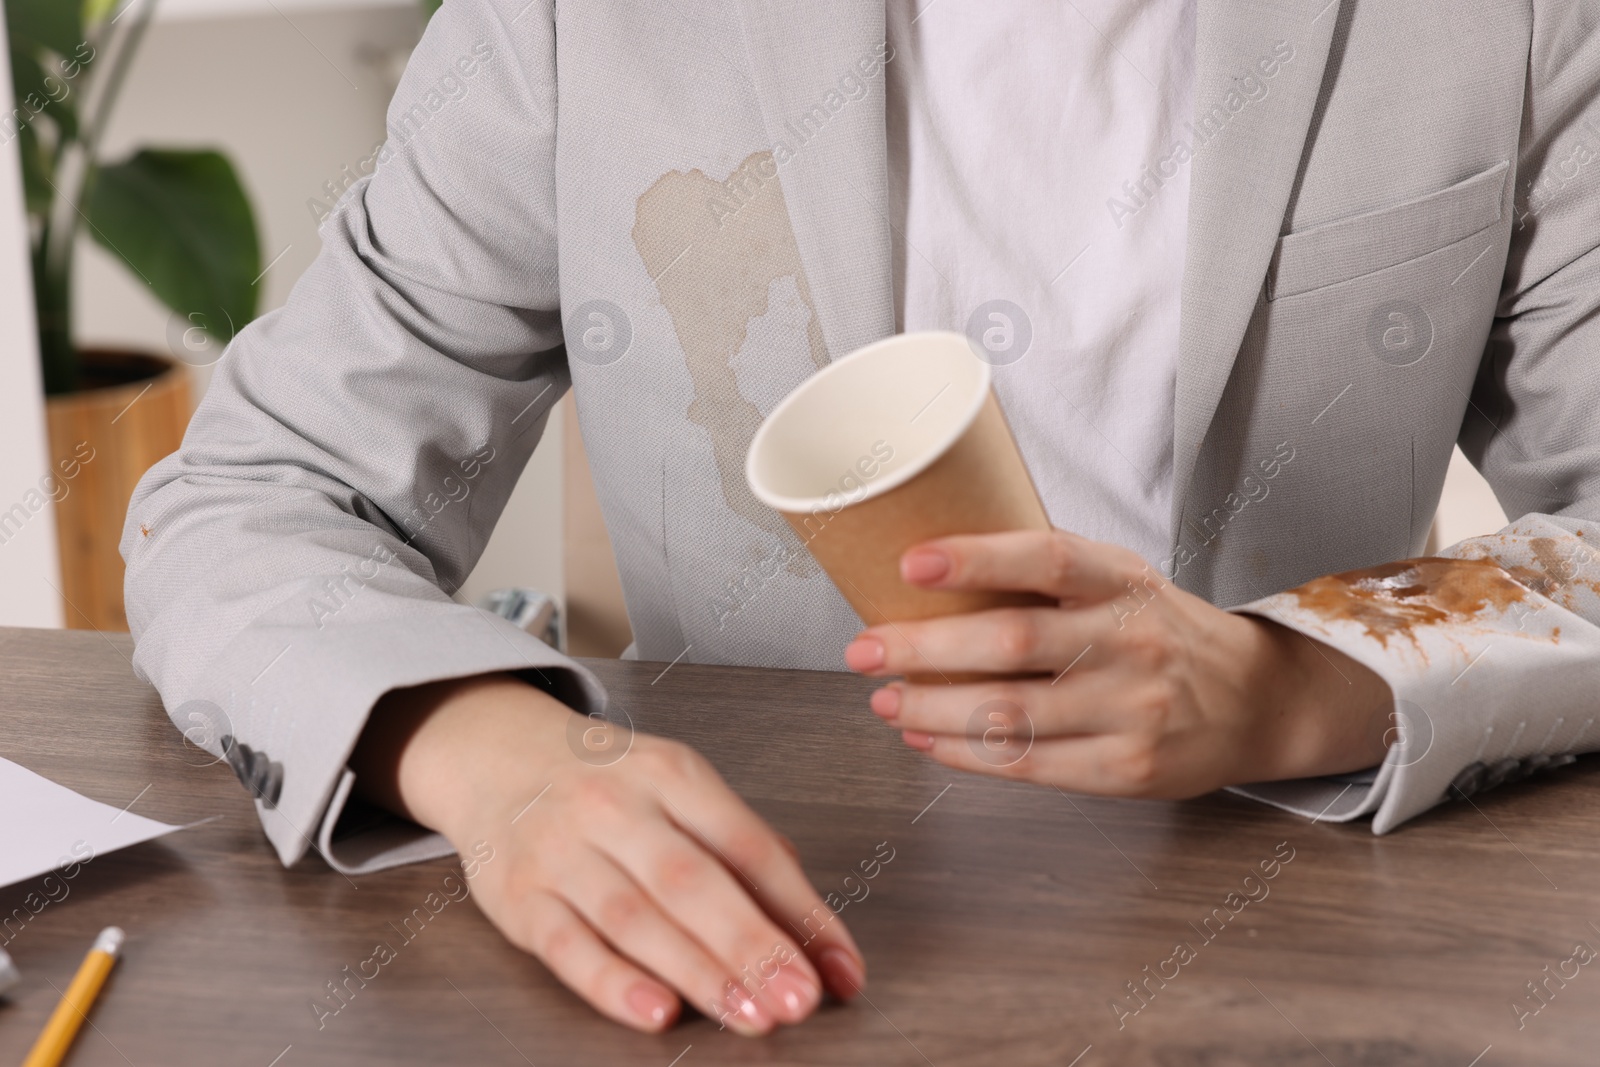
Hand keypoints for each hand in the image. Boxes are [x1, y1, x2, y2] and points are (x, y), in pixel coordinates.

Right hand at [351, 674, 864, 1034]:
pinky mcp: (520, 896)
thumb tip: (808, 923)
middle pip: (694, 882)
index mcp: (673, 775)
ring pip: (637, 917)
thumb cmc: (607, 783)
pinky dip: (613, 983)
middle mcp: (618, 807)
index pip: (750, 848)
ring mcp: (564, 851)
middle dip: (753, 946)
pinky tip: (656, 1011)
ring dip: (699, 973)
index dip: (802, 912)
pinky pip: (569, 946)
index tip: (840, 968)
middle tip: (799, 999)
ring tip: (749, 1014)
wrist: (498, 756)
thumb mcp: (679, 787)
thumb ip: (741, 846)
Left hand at [843, 530, 1393, 796]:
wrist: (1253, 700)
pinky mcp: (1126, 770)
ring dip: (931, 708)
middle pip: (1012, 643)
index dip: (977, 558)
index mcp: (1123, 580)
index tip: (911, 562)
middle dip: (924, 648)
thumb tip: (926, 562)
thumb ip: (1045, 573)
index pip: (1048, 559)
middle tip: (864, 648)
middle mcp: (1130, 642)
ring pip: (1010, 714)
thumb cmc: (1159, 629)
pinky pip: (1027, 764)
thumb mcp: (1120, 578)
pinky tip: (923, 737)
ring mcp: (1131, 711)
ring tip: (883, 698)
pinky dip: (962, 752)